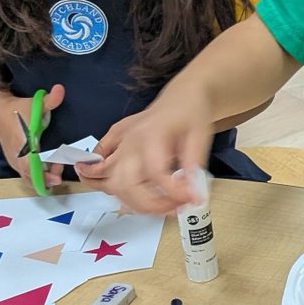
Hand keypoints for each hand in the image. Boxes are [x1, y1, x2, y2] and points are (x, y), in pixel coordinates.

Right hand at [0, 84, 65, 189]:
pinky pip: (27, 176)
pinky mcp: (15, 163)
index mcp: (21, 145)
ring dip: (44, 177)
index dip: (44, 175)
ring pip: (30, 179)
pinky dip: (39, 176)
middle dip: (48, 178)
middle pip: (32, 178)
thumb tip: (60, 89)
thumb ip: (50, 100)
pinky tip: (49, 168)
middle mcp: (17, 158)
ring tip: (57, 166)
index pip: (30, 167)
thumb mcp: (35, 103)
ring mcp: (15, 162)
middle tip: (60, 168)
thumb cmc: (18, 110)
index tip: (57, 177)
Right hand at [77, 87, 212, 212]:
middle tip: (174, 209)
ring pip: (113, 182)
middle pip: (126, 182)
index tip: (190, 199)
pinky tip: (117, 191)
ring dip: (133, 201)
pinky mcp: (116, 144)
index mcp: (153, 134)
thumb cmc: (190, 112)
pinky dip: (105, 182)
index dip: (171, 192)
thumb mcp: (201, 137)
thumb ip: (194, 167)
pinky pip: (102, 166)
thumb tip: (193, 193)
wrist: (181, 96)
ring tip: (157, 207)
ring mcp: (121, 142)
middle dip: (149, 204)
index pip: (155, 172)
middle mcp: (131, 140)